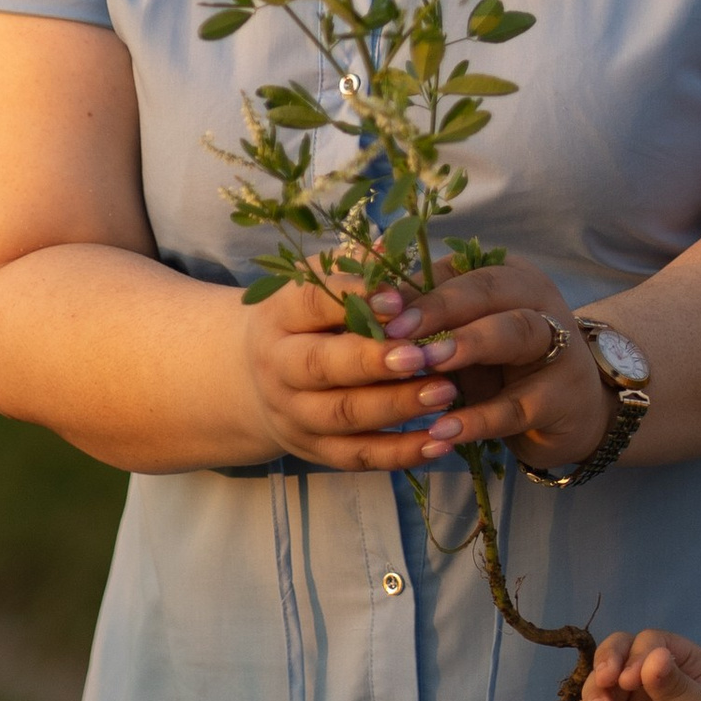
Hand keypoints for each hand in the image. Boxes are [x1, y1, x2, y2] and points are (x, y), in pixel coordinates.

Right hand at [240, 276, 478, 470]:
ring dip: (398, 406)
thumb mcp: (316, 287)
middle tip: (424, 355)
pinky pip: (359, 457)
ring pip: (344, 416)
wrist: (255, 380)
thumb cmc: (305, 322)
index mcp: (278, 316)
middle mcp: (278, 368)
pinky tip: (440, 443)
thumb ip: (356, 270)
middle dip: (374, 362)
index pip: (310, 304)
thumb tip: (395, 243)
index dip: (355, 300)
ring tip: (446, 391)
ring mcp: (294, 414)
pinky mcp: (315, 451)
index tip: (400, 300)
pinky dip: (400, 454)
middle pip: (321, 367)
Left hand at [375, 260, 610, 465]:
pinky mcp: (563, 397)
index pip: (456, 270)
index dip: (414, 287)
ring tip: (425, 365)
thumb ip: (423, 315)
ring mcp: (557, 345)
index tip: (375, 306)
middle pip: (487, 290)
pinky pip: (518, 406)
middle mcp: (536, 299)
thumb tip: (363, 293)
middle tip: (397, 332)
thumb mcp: (463, 335)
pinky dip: (479, 418)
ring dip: (468, 345)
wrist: (571, 412)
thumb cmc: (502, 365)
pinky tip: (443, 430)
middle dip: (439, 309)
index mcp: (506, 274)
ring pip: (515, 331)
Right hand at [565, 628, 700, 700]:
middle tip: (606, 682)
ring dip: (592, 693)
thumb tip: (652, 656)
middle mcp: (653, 680)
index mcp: (683, 665)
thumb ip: (675, 687)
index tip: (632, 680)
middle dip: (605, 664)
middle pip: (617, 655)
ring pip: (599, 684)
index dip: (635, 654)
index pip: (649, 643)